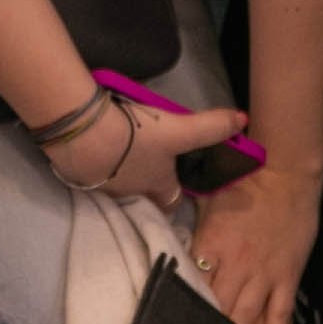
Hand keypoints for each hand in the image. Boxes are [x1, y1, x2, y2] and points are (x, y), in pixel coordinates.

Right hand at [39, 91, 252, 204]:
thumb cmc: (137, 137)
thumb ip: (210, 127)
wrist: (84, 135)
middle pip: (143, 196)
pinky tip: (93, 148)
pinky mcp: (78, 176)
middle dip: (146, 186)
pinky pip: (91, 174)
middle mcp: (131, 194)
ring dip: (119, 173)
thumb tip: (244, 121)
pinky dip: (95, 164)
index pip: (171, 201)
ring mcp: (102, 188)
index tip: (177, 183)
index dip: (175, 193)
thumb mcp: (179, 130)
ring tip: (120, 155)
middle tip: (147, 165)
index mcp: (157, 186)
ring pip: (116, 186)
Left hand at [188, 159, 321, 323]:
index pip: (190, 288)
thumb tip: (161, 245)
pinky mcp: (286, 278)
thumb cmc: (243, 182)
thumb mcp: (206, 202)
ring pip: (243, 320)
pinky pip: (277, 316)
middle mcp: (236, 266)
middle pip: (215, 312)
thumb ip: (187, 228)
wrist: (287, 171)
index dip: (178, 315)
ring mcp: (263, 275)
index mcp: (210, 246)